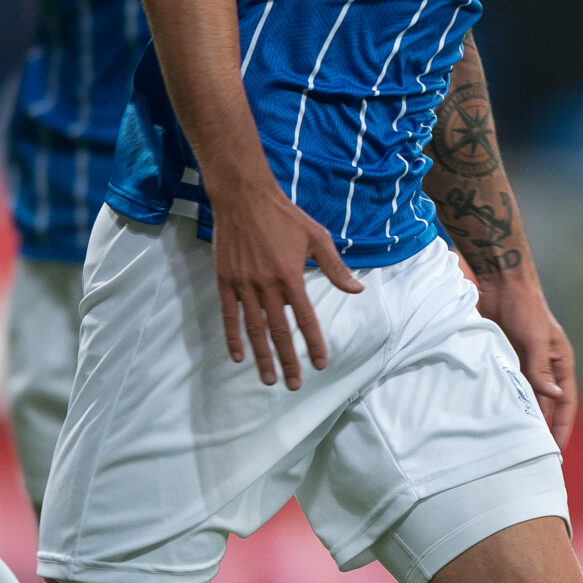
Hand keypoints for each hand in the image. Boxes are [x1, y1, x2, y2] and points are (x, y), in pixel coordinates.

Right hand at [209, 176, 362, 388]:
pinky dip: (233, 338)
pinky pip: (230, 316)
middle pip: (279, 332)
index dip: (314, 344)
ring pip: (254, 330)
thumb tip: (357, 289)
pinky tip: (239, 357)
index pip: (305, 319)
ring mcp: (244, 285)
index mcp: (291, 276)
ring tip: (269, 379)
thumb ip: (336, 267)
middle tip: (295, 384)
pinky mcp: (226, 281)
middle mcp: (267, 285)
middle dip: (288, 361)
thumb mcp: (316, 237)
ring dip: (262, 357)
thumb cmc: (284, 216)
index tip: (320, 364)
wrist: (243, 198)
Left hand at [477, 279, 576, 448]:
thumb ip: (541, 368)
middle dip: (539, 429)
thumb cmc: (526, 307)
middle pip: (544, 406)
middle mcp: (544, 368)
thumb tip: (553, 398)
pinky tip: (494, 419)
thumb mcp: (537, 338)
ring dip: (519, 417)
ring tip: (512, 443)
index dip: (561, 427)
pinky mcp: (504, 360)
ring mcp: (523, 365)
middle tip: (531, 456)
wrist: (500, 284)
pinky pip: (505, 387)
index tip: (555, 452)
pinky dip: (502, 403)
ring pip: (523, 399)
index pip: (565, 403)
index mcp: (560, 363)